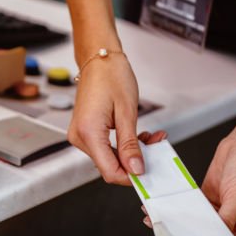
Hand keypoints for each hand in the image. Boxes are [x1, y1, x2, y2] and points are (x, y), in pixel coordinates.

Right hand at [68, 54, 149, 184]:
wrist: (99, 59)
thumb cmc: (112, 76)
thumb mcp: (127, 112)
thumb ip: (130, 145)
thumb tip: (136, 169)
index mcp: (88, 133)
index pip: (110, 171)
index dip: (131, 176)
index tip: (149, 172)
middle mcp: (80, 137)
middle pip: (109, 167)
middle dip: (135, 162)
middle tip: (155, 145)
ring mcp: (81, 135)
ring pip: (109, 158)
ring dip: (131, 153)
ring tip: (149, 138)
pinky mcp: (85, 132)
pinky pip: (105, 148)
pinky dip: (123, 146)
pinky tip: (137, 137)